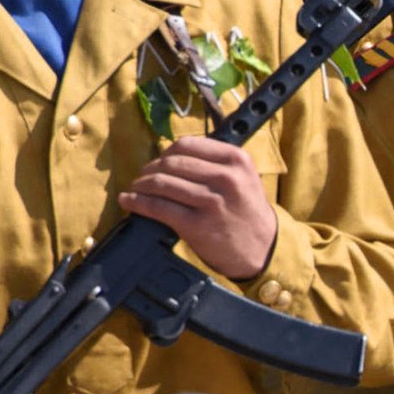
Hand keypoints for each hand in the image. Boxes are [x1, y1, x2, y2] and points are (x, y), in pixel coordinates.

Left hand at [118, 132, 279, 278]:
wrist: (264, 249)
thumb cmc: (248, 212)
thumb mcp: (243, 178)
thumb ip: (215, 162)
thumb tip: (171, 157)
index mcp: (236, 160)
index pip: (188, 144)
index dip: (166, 152)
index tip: (159, 161)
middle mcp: (225, 178)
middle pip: (172, 163)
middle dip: (150, 168)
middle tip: (143, 177)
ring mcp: (211, 202)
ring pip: (162, 183)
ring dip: (141, 185)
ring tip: (135, 188)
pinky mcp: (197, 226)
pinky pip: (158, 208)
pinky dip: (137, 203)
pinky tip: (128, 201)